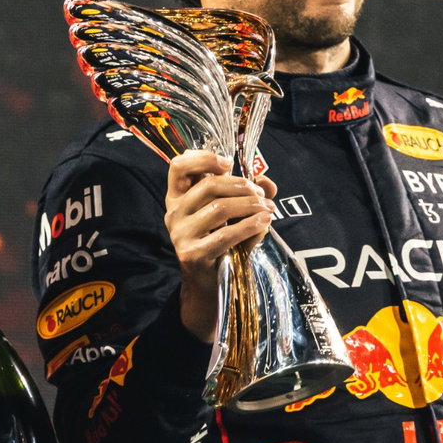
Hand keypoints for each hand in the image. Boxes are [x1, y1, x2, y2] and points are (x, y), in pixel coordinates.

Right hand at [164, 150, 275, 342]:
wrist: (209, 284)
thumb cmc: (220, 243)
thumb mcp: (232, 214)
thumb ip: (248, 195)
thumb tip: (268, 183)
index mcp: (177, 198)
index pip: (178, 167)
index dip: (202, 158)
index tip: (228, 163)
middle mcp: (173, 213)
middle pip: (208, 186)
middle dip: (242, 186)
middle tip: (262, 196)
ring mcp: (180, 234)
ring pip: (219, 208)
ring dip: (250, 206)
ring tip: (268, 210)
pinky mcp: (193, 254)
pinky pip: (226, 235)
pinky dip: (250, 226)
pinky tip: (264, 223)